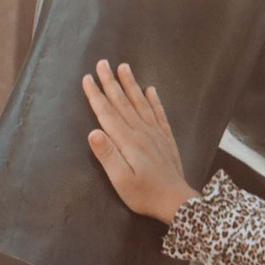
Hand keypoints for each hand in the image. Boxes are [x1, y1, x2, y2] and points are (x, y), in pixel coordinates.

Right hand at [82, 61, 191, 223]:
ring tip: (124, 67)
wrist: (176, 201)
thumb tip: (93, 132)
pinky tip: (151, 89)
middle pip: (123, 102)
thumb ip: (107, 155)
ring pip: (141, 103)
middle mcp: (141, 132)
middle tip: (102, 63)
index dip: (96, 95)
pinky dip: (154, 100)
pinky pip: (159, 113)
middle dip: (111, 82)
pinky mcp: (166, 138)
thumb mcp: (120, 180)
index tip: (88, 78)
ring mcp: (155, 133)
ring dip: (131, 84)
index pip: (107, 113)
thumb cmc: (144, 194)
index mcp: (127, 141)